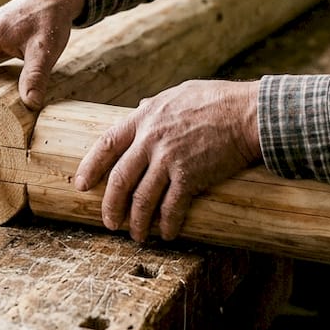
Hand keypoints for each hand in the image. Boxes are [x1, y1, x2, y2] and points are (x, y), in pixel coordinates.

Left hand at [74, 79, 261, 240]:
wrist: (249, 113)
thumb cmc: (218, 99)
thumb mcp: (177, 93)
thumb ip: (154, 105)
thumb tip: (140, 106)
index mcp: (144, 117)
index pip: (106, 143)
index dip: (90, 166)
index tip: (81, 184)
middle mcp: (151, 139)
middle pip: (119, 178)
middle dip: (110, 205)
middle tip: (109, 222)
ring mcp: (169, 159)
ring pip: (142, 198)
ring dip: (137, 222)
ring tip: (137, 236)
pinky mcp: (190, 176)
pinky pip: (171, 207)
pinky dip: (167, 224)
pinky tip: (167, 234)